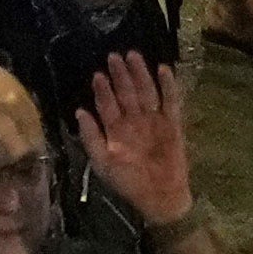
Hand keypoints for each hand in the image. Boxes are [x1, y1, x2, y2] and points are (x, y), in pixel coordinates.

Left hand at [81, 43, 196, 227]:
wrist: (159, 197)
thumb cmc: (128, 182)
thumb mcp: (102, 162)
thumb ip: (91, 137)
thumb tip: (79, 111)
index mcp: (116, 129)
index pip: (107, 104)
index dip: (102, 90)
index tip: (97, 75)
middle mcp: (134, 121)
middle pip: (126, 92)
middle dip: (119, 75)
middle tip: (113, 56)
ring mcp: (154, 120)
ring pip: (145, 91)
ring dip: (139, 74)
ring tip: (132, 56)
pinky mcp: (173, 124)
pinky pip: (171, 101)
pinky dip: (168, 86)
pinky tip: (162, 69)